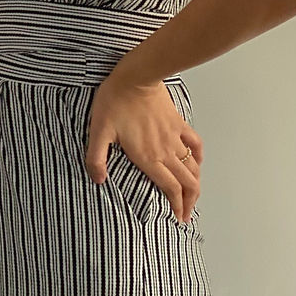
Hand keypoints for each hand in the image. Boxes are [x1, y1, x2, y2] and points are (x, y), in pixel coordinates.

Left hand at [85, 70, 202, 223]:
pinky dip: (199, 157)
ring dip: (196, 184)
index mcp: (148, 157)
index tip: (178, 218)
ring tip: (193, 195)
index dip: (177, 206)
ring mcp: (175, 138)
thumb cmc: (116, 101)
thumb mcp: (98, 131)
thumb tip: (97, 179)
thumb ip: (96, 158)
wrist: (136, 77)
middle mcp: (166, 151)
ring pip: (193, 168)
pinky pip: (195, 144)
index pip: (170, 189)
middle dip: (189, 202)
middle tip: (186, 214)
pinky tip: (197, 162)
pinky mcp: (178, 123)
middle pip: (186, 183)